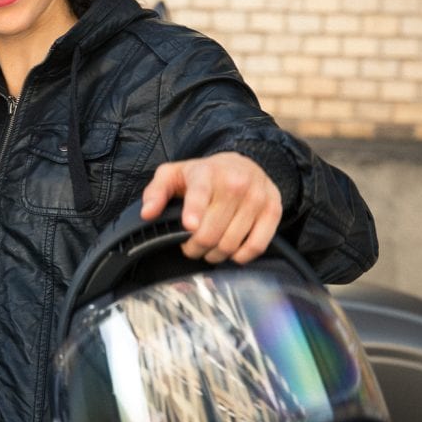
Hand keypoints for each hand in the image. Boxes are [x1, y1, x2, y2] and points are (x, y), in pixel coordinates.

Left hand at [139, 152, 282, 264]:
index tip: (189, 225)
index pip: (200, 192)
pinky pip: (257, 246)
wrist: (244, 165)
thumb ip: (156, 192)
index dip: (195, 210)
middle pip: (212, 231)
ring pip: (232, 242)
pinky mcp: (273, 210)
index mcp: (207, 172)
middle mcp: (235, 182)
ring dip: (215, 254)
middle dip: (195, 247)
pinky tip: (231, 252)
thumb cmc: (203, 175)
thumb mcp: (173, 175)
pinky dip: (241, 256)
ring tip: (208, 249)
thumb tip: (147, 214)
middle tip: (190, 247)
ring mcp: (257, 197)